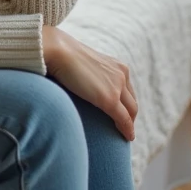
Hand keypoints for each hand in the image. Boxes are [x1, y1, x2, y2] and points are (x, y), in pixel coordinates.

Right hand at [42, 25, 138, 140]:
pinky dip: (127, 129)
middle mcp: (122, 75)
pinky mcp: (110, 99)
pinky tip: (127, 137)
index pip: (127, 90)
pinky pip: (124, 119)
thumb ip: (92, 75)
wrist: (58, 51)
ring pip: (131, 111)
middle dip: (130, 115)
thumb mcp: (85, 65)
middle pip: (132, 102)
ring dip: (129, 124)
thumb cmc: (64, 56)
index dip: (126, 104)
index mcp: (117, 66)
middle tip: (125, 127)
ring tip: (126, 134)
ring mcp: (117, 86)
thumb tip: (86, 84)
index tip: (124, 114)